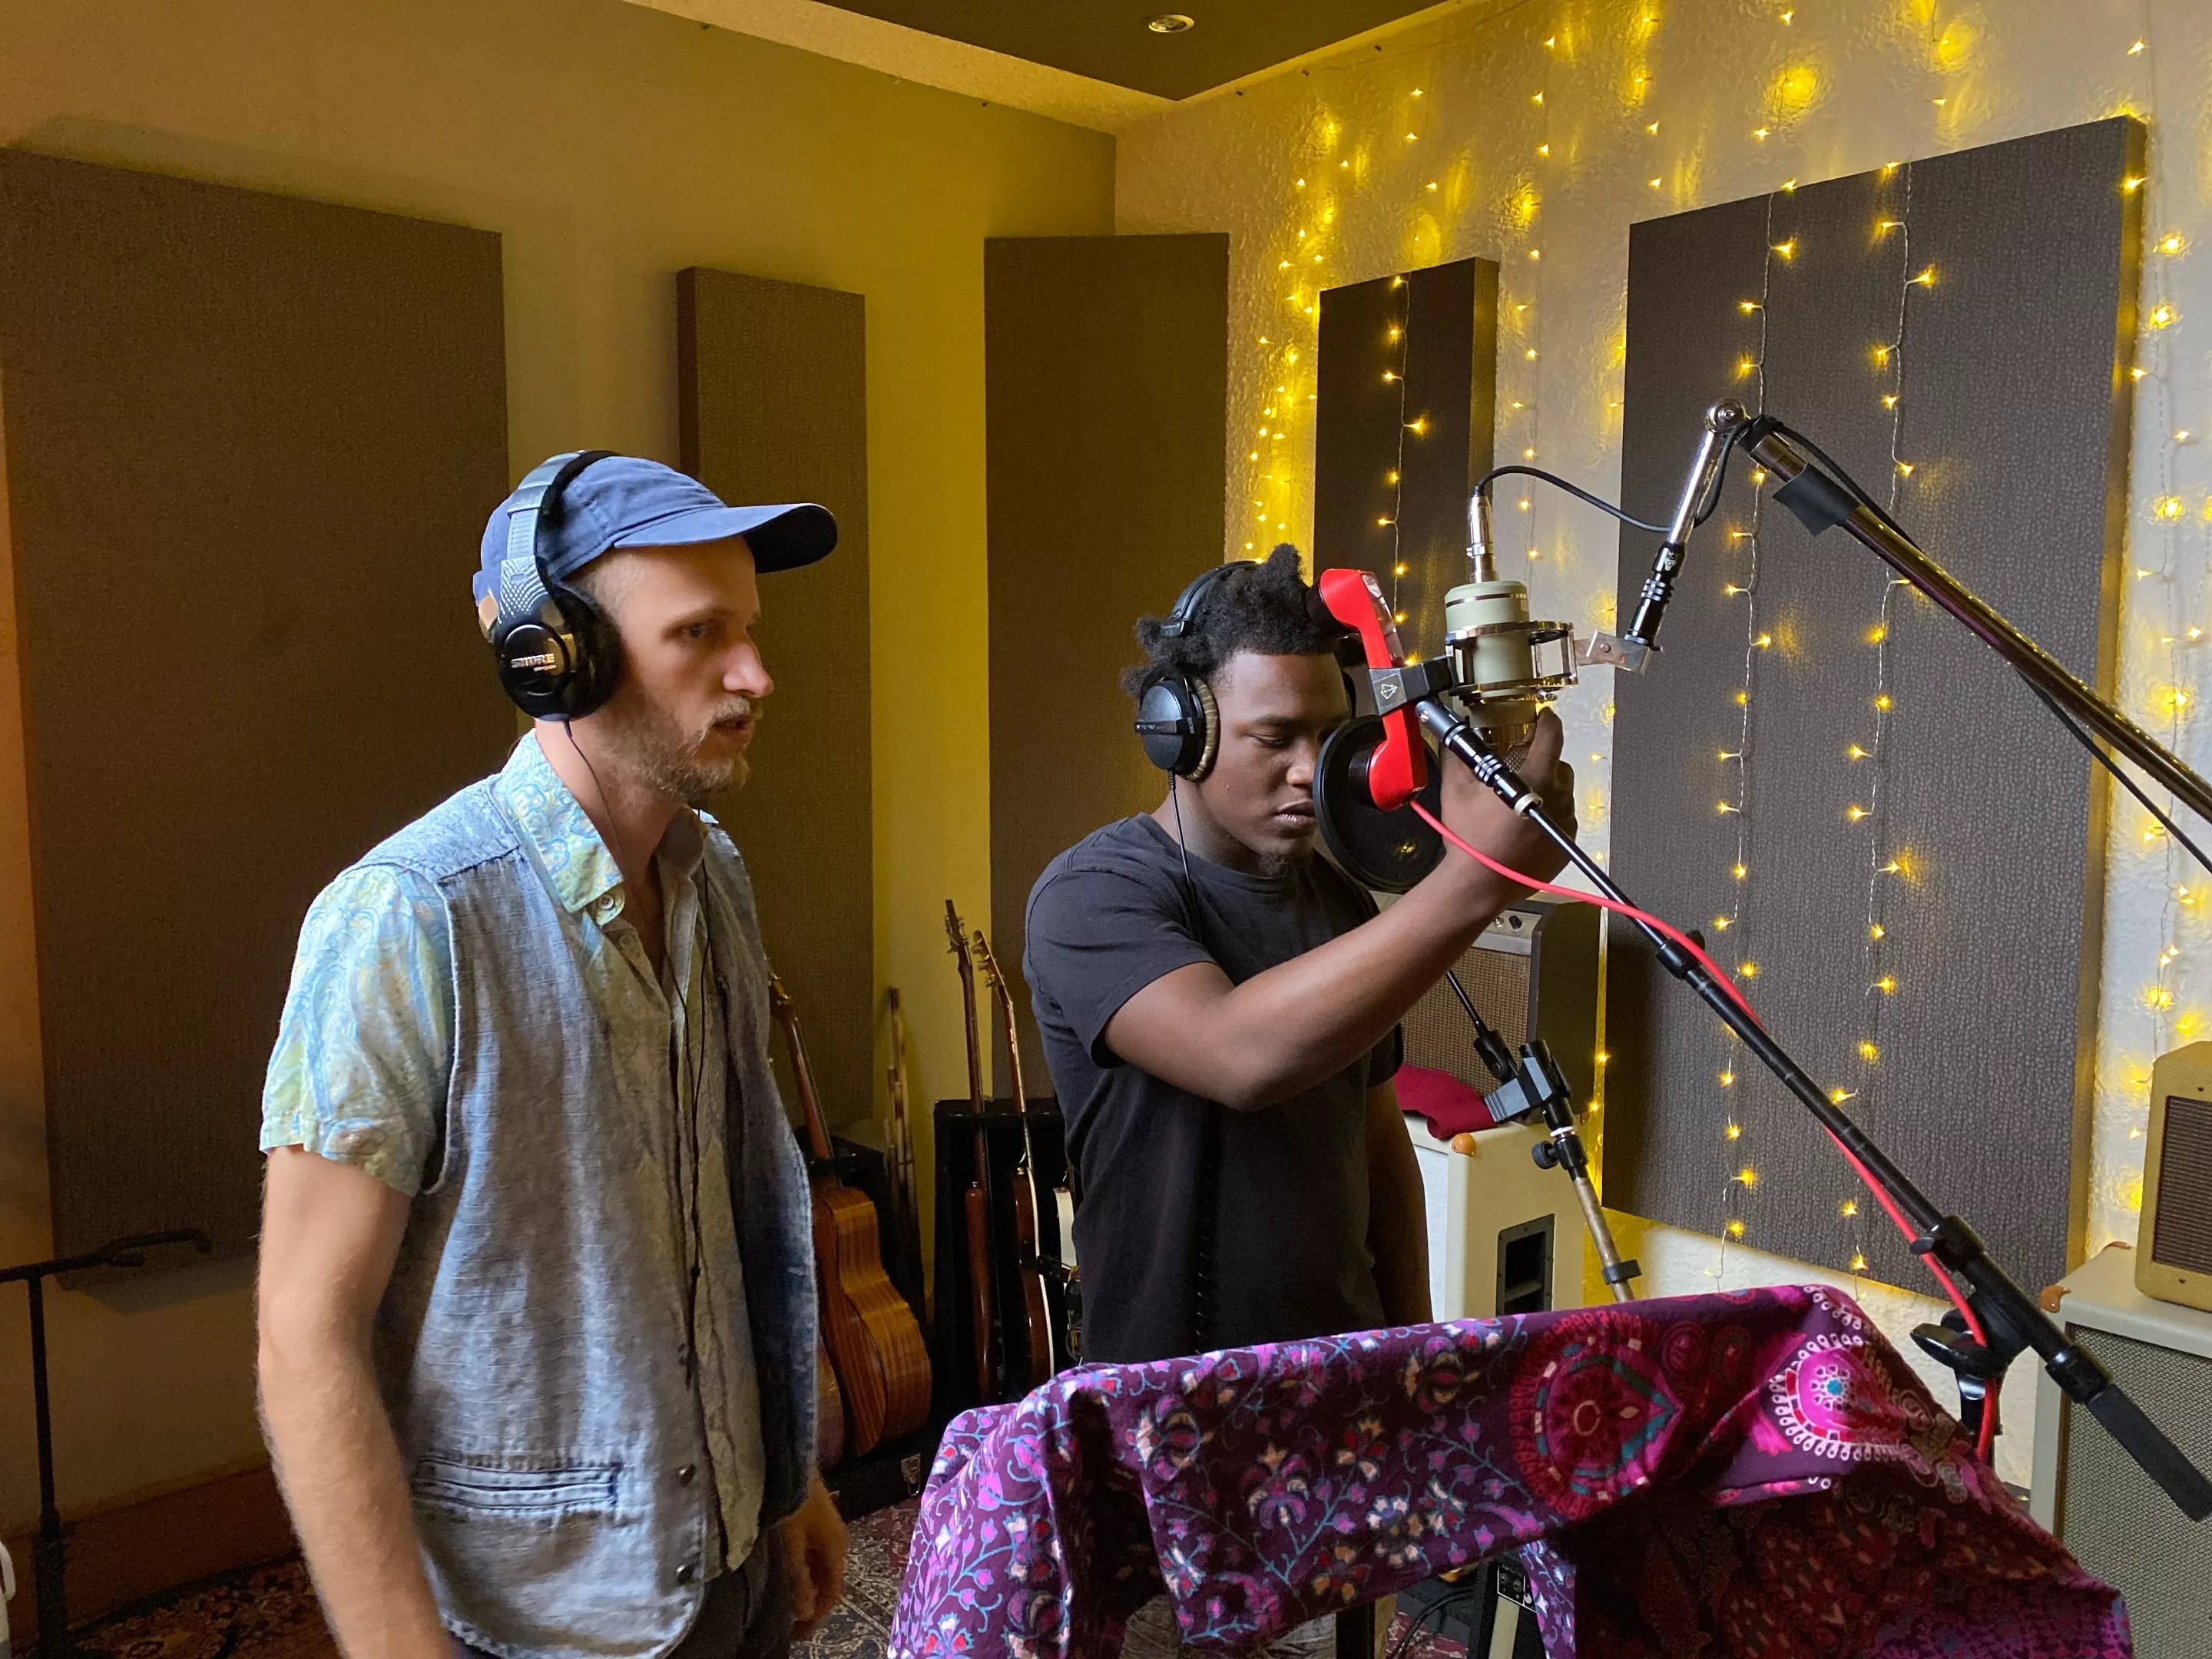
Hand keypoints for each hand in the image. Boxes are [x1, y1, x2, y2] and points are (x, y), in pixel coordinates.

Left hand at [779, 1473, 846, 1636]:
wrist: (792, 1458)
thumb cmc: (792, 1500)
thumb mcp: (791, 1542)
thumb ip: (799, 1577)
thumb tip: (805, 1612)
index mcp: (836, 1548)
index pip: (833, 1592)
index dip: (817, 1616)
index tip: (798, 1635)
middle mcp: (837, 1541)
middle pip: (829, 1581)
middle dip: (812, 1604)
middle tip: (789, 1625)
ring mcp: (828, 1530)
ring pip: (821, 1568)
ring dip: (808, 1588)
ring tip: (786, 1603)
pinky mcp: (816, 1520)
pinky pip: (814, 1555)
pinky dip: (804, 1571)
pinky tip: (789, 1575)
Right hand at [1434, 708, 1575, 902]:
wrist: (1480, 883)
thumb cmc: (1469, 839)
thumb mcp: (1456, 790)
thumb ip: (1459, 756)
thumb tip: (1456, 736)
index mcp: (1535, 779)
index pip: (1552, 735)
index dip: (1548, 720)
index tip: (1543, 716)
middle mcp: (1558, 798)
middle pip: (1558, 766)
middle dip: (1541, 763)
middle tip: (1518, 770)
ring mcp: (1566, 823)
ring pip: (1562, 793)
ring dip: (1545, 791)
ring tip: (1519, 803)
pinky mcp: (1567, 844)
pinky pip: (1563, 819)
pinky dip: (1549, 816)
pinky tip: (1526, 826)